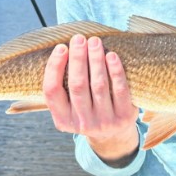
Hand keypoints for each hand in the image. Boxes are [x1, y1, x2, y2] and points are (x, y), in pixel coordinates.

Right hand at [42, 34, 139, 162]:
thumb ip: (63, 88)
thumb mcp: (70, 109)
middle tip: (79, 38)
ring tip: (95, 42)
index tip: (61, 47)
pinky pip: (119, 90)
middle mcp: (82, 123)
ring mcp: (104, 122)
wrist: (114, 136)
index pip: (52, 91)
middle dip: (77, 59)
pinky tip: (112, 55)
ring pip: (98, 86)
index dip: (55, 67)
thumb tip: (61, 50)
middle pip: (77, 86)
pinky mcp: (124, 117)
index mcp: (62, 120)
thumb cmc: (88, 111)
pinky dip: (115, 71)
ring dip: (96, 60)